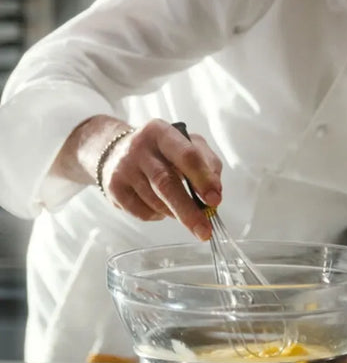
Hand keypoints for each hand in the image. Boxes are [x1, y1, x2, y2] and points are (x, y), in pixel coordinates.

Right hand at [100, 118, 221, 239]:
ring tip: (184, 212)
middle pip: (166, 183)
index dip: (203, 179)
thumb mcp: (188, 144)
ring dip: (175, 213)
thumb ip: (208, 163)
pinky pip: (142, 212)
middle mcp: (139, 148)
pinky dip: (158, 216)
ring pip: (155, 201)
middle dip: (188, 211)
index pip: (186, 156)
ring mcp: (123, 169)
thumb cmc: (162, 150)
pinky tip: (161, 207)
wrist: (116, 150)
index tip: (215, 200)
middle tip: (204, 230)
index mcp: (161, 132)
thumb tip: (215, 191)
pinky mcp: (114, 188)